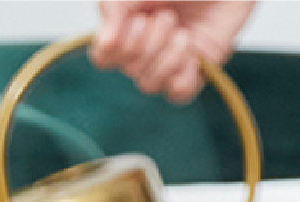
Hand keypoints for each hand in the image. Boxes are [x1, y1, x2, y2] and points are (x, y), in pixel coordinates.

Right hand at [91, 1, 255, 102]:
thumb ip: (115, 9)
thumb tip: (104, 42)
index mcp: (126, 24)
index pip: (103, 58)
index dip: (113, 50)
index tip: (135, 22)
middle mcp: (144, 47)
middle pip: (129, 71)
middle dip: (148, 44)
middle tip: (168, 16)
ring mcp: (169, 61)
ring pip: (150, 85)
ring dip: (166, 58)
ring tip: (182, 32)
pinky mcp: (195, 71)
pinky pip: (178, 94)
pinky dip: (184, 76)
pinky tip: (194, 54)